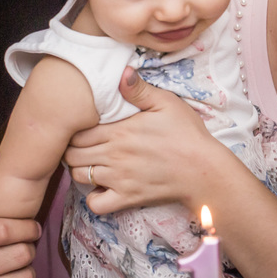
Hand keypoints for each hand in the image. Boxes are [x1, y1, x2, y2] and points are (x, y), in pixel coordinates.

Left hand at [65, 67, 219, 214]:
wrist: (203, 169)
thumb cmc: (187, 134)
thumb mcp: (167, 103)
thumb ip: (139, 89)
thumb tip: (122, 72)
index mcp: (119, 132)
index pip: (77, 133)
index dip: (75, 131)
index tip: (84, 129)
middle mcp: (113, 156)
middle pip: (72, 155)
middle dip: (73, 150)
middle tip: (83, 147)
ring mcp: (119, 179)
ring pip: (79, 177)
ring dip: (80, 170)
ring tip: (91, 164)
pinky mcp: (127, 198)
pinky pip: (96, 205)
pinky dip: (93, 199)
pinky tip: (102, 189)